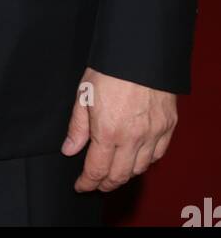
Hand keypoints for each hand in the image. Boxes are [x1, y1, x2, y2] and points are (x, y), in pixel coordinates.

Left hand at [62, 66, 177, 191]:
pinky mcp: (168, 126)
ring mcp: (153, 133)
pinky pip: (158, 154)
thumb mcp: (84, 94)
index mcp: (108, 132)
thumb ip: (77, 126)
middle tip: (96, 183)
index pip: (97, 170)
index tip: (80, 185)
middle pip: (119, 175)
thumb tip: (69, 150)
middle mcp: (133, 138)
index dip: (87, 183)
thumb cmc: (109, 69)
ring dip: (125, 174)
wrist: (141, 52)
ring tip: (114, 171)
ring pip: (140, 169)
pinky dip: (146, 161)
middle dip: (105, 184)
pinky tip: (136, 157)